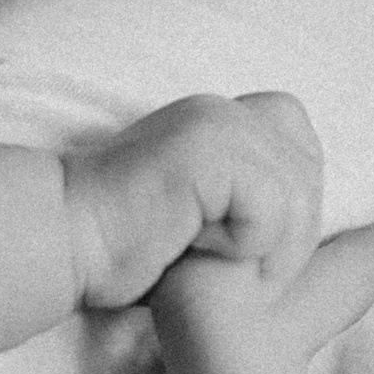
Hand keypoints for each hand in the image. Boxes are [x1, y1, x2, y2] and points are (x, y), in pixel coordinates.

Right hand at [64, 91, 323, 308]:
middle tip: (233, 263)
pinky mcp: (207, 152)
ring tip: (215, 261)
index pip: (305, 148)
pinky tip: (193, 246)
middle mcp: (225, 109)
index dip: (290, 205)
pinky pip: (270, 209)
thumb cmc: (124, 243)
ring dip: (267, 248)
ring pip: (297, 195)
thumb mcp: (200, 211)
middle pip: (310, 174)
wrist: (63, 239)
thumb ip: (245, 195)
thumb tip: (309, 216)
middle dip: (289, 235)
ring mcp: (216, 125)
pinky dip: (244, 245)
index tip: (241, 243)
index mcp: (223, 117)